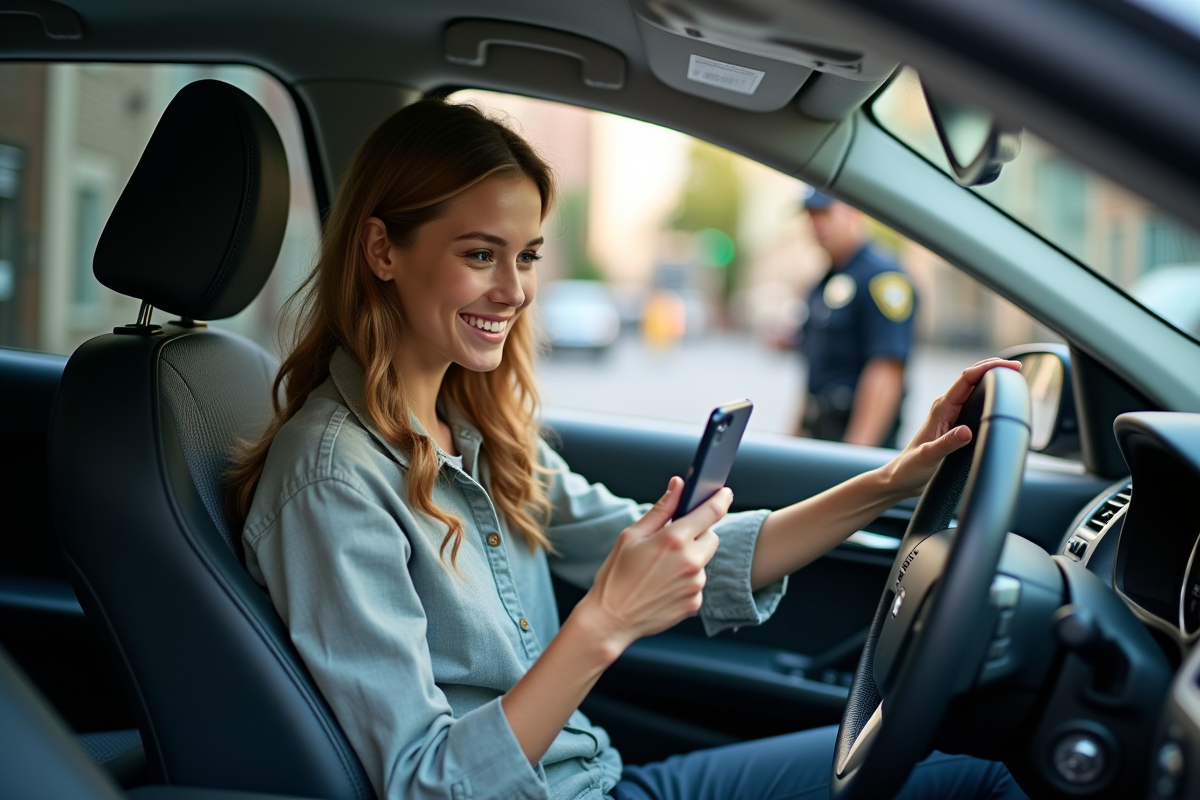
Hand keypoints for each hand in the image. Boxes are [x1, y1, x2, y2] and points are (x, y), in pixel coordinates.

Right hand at [572, 477, 728, 657]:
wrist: (610, 619)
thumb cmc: (616, 575)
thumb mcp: (631, 535)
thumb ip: (661, 509)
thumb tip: (678, 485)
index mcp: (674, 539)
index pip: (710, 512)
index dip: (721, 498)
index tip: (724, 492)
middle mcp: (690, 561)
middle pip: (711, 537)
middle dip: (698, 534)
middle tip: (673, 541)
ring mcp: (695, 585)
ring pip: (703, 561)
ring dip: (690, 559)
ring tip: (660, 570)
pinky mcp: (695, 603)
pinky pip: (697, 583)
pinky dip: (685, 581)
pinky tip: (663, 586)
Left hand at [882, 358, 1021, 496]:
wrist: (901, 478)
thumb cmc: (910, 467)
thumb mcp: (929, 457)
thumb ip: (947, 444)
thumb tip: (967, 432)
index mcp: (941, 409)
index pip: (966, 379)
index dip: (988, 368)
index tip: (1008, 366)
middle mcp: (946, 408)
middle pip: (972, 379)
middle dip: (994, 369)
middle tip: (1017, 368)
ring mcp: (951, 416)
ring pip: (974, 390)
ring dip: (992, 381)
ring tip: (1013, 378)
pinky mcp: (955, 425)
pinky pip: (974, 405)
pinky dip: (988, 398)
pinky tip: (999, 400)